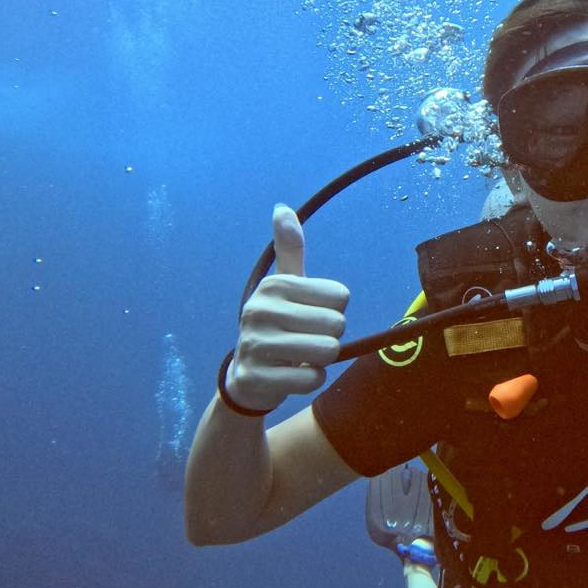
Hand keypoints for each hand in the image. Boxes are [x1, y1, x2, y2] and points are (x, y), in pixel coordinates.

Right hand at [225, 204, 348, 412]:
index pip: (340, 295)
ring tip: (300, 357)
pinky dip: (311, 380)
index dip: (335, 310)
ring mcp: (255, 346)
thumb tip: (282, 207)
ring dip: (322, 359)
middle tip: (307, 339)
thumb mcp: (284, 286)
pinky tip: (291, 375)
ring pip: (327, 351)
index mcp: (273, 286)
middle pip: (336, 324)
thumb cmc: (277, 325)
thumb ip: (289, 249)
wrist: (247, 377)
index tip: (311, 315)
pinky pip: (313, 379)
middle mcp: (260, 311)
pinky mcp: (257, 378)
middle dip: (330, 336)